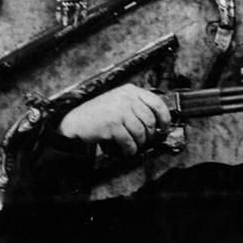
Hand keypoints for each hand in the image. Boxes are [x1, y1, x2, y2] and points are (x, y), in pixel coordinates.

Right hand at [57, 84, 171, 155]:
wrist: (76, 121)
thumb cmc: (99, 114)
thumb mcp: (118, 101)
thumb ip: (136, 105)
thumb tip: (156, 122)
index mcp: (130, 90)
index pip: (156, 102)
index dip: (165, 117)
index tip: (165, 128)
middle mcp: (126, 98)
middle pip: (150, 120)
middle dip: (150, 135)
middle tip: (146, 141)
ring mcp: (119, 110)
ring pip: (141, 132)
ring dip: (140, 144)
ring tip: (135, 147)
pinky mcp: (113, 125)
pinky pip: (129, 141)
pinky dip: (130, 150)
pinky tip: (127, 151)